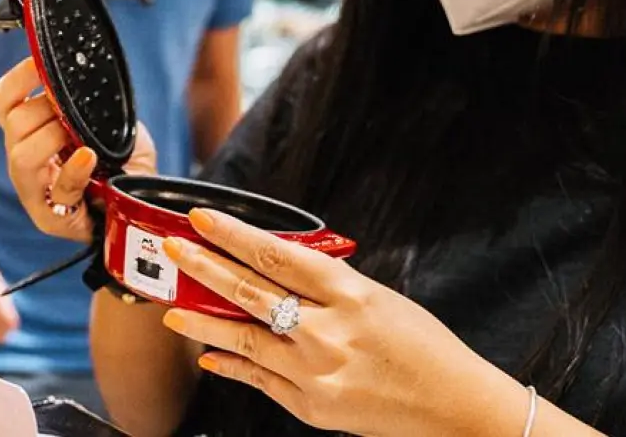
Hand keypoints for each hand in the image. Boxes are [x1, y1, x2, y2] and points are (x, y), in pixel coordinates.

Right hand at [0, 57, 157, 242]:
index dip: (18, 78)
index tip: (41, 63)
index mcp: (29, 132)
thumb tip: (87, 70)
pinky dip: (74, 171)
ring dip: (53, 137)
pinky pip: (58, 191)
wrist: (141, 202)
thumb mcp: (109, 120)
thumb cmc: (122, 161)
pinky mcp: (52, 219)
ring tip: (78, 138)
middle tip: (73, 110)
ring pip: (22, 156)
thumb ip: (94, 100)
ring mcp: (34, 192)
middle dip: (45, 108)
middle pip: (13, 123)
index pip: (3, 100)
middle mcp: (23, 160)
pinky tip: (89, 158)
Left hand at [160, 209, 529, 436]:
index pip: (276, 256)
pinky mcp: (312, 407)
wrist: (454, 406)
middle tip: (174, 249)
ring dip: (202, 321)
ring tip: (171, 308)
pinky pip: (259, 380)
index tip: (203, 219)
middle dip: (204, 267)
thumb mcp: (381, 299)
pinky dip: (232, 364)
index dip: (233, 235)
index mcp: (349, 294)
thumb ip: (330, 285)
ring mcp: (316, 372)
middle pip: (250, 292)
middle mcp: (327, 331)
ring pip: (244, 339)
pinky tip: (210, 354)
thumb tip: (280, 266)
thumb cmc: (424, 347)